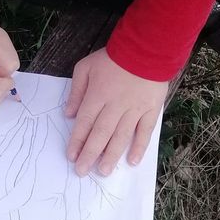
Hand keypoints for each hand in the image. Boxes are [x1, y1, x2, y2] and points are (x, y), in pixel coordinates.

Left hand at [65, 48, 166, 176]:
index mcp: (97, 95)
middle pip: (100, 134)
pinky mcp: (151, 110)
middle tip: (82, 171)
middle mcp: (115, 105)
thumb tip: (68, 114)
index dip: (77, 141)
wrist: (146, 48)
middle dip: (90, 154)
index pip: (84, 122)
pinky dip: (139, 147)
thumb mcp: (86, 67)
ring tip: (103, 171)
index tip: (71, 156)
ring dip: (111, 155)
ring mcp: (134, 109)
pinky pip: (145, 131)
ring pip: (121, 136)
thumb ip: (76, 91)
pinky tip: (133, 161)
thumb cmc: (113, 57)